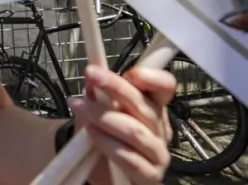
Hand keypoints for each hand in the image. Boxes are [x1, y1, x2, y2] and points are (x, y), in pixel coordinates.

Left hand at [72, 65, 174, 184]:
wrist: (99, 169)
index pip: (164, 87)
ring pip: (136, 132)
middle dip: (115, 87)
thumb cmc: (104, 134)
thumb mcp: (96, 110)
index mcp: (152, 106)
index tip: (130, 72)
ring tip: (83, 109)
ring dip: (107, 118)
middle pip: (143, 105)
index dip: (153, 78)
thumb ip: (97, 93)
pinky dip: (109, 145)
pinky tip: (92, 134)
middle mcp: (159, 127)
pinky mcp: (150, 176)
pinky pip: (132, 160)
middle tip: (92, 75)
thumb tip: (92, 75)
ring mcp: (157, 153)